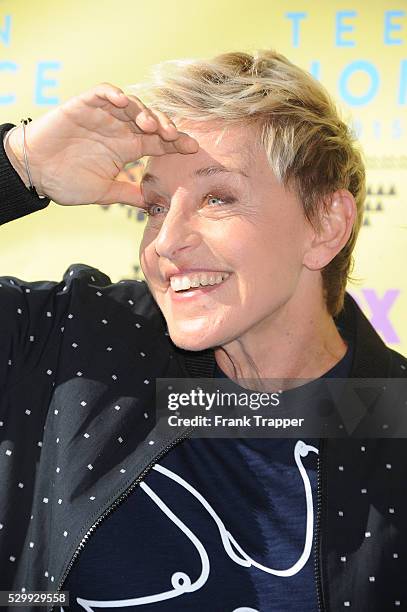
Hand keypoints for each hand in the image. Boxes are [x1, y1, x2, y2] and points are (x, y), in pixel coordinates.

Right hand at [5, 83, 198, 205]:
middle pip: (151, 120)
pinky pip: (103, 92)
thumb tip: (153, 205)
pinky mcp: (84, 105)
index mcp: (127, 147)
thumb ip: (129, 194)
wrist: (35, 173)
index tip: (193, 149)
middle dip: (165, 126)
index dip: (176, 142)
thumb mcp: (104, 192)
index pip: (158, 141)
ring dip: (144, 111)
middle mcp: (119, 128)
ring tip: (150, 124)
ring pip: (132, 104)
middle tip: (173, 137)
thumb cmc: (67, 181)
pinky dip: (114, 93)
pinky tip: (124, 101)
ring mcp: (103, 115)